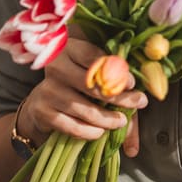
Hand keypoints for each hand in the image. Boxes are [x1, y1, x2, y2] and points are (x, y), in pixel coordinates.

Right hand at [20, 37, 145, 156]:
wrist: (41, 102)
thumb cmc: (75, 84)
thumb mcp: (91, 73)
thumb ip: (113, 79)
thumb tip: (140, 95)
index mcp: (70, 49)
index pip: (95, 58)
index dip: (117, 71)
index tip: (132, 83)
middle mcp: (56, 67)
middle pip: (93, 85)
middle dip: (119, 97)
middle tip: (138, 102)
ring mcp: (48, 90)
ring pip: (85, 109)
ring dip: (107, 119)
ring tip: (120, 121)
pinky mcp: (43, 111)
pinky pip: (72, 126)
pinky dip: (90, 132)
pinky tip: (100, 132)